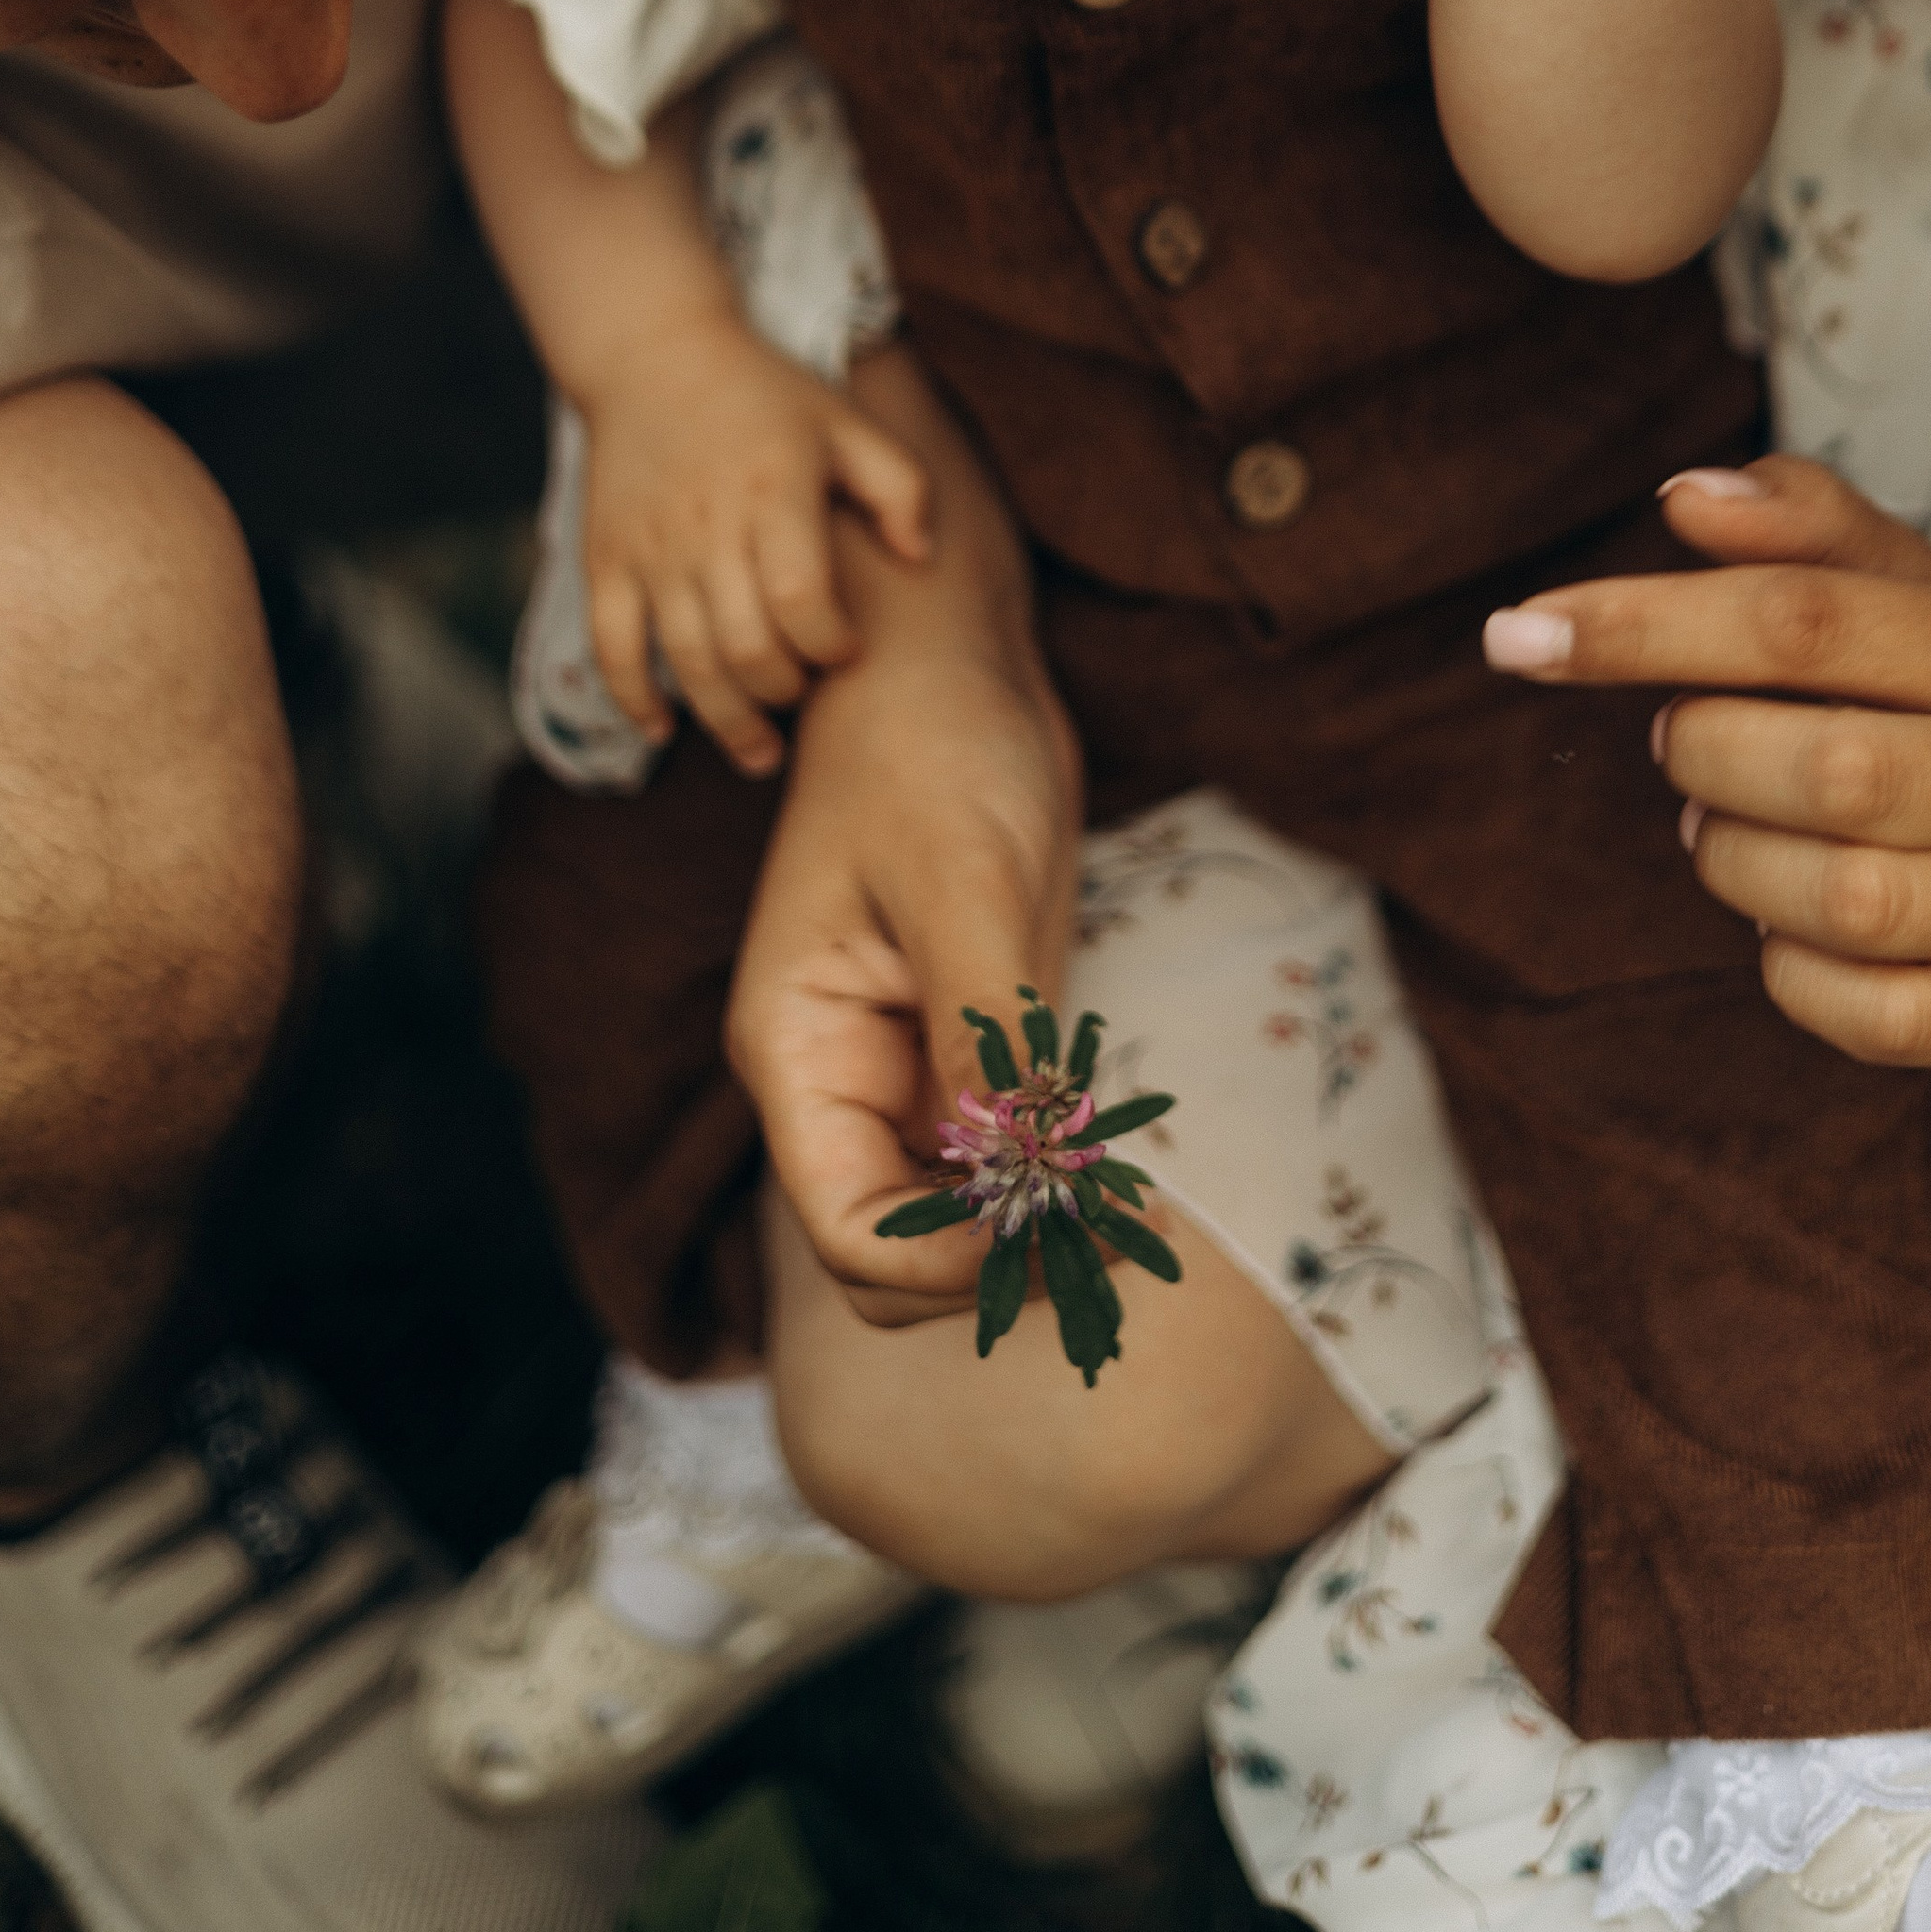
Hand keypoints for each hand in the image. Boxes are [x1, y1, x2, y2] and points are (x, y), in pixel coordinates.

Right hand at [579, 313, 929, 773]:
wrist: (654, 355)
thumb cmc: (767, 398)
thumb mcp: (849, 424)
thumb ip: (902, 487)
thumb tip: (921, 560)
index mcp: (774, 492)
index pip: (803, 598)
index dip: (832, 643)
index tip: (848, 649)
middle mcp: (708, 526)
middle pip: (747, 645)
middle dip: (785, 691)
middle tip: (804, 694)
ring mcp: (650, 549)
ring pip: (686, 661)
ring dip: (726, 719)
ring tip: (761, 751)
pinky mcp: (604, 562)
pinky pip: (612, 648)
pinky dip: (636, 698)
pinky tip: (665, 728)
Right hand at [727, 642, 1081, 1322]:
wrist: (949, 664)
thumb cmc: (933, 749)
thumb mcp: (966, 883)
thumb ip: (986, 1031)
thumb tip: (1017, 1174)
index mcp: (798, 1049)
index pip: (847, 1230)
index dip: (946, 1262)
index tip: (1054, 1237)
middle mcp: (838, 1077)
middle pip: (891, 1248)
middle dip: (988, 1268)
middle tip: (1112, 1250)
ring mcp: (900, 1065)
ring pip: (948, 1215)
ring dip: (1029, 1238)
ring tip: (1131, 1232)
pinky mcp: (963, 1041)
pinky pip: (995, 1156)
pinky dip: (1050, 1183)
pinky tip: (1119, 1177)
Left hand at [1484, 454, 1930, 1064]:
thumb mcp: (1906, 591)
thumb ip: (1800, 527)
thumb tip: (1687, 496)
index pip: (1802, 620)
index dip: (1644, 623)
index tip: (1519, 634)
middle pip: (1826, 769)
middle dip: (1705, 754)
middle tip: (1683, 741)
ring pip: (1841, 901)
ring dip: (1734, 859)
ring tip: (1726, 821)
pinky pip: (1857, 1012)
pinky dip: (1786, 968)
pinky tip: (1787, 917)